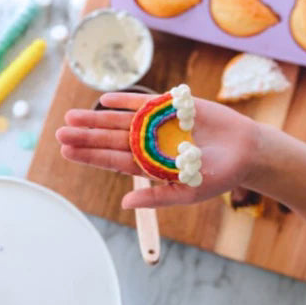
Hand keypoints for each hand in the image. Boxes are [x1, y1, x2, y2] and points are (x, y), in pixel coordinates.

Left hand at [56, 93, 259, 208]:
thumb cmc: (219, 176)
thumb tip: (124, 204)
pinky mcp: (171, 108)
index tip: (67, 151)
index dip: (90, 155)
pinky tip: (103, 100)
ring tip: (71, 117)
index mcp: (151, 166)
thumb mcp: (188, 192)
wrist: (246, 150)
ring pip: (120, 121)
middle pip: (111, 139)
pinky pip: (143, 103)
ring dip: (96, 118)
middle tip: (59, 133)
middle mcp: (149, 144)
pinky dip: (124, 101)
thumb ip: (157, 196)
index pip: (113, 160)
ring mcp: (158, 125)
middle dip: (86, 136)